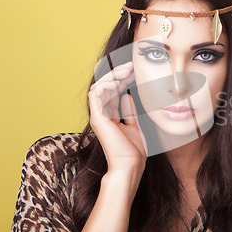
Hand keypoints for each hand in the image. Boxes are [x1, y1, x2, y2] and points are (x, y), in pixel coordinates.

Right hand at [88, 61, 146, 175]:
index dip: (121, 79)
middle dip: (117, 73)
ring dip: (112, 75)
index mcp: (109, 117)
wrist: (130, 166)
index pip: (112, 92)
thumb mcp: (134, 126)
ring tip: (127, 69)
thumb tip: (126, 96)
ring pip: (99, 86)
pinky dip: (106, 84)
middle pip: (105, 86)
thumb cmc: (133, 151)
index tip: (134, 70)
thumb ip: (129, 112)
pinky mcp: (98, 118)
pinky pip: (96, 94)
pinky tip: (119, 80)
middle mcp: (101, 115)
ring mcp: (98, 116)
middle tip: (131, 65)